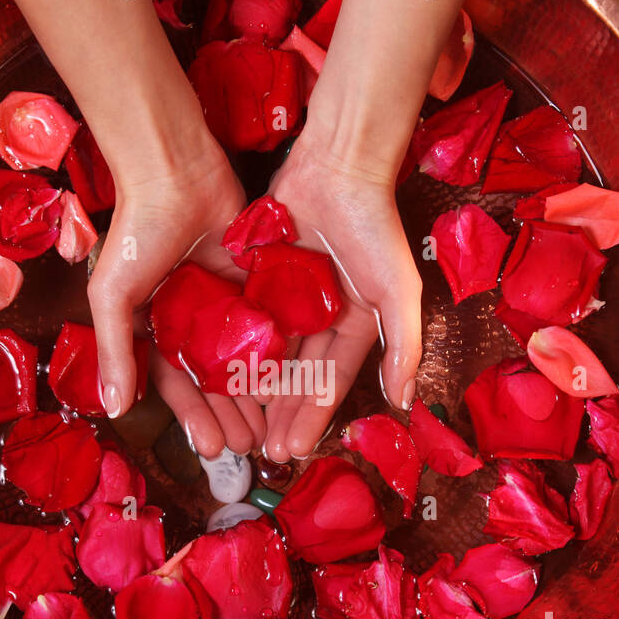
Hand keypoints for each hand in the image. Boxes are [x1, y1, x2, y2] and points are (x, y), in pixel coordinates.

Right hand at [88, 146, 266, 457]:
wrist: (176, 171)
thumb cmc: (137, 233)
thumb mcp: (114, 295)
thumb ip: (114, 351)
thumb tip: (114, 408)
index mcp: (153, 328)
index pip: (176, 385)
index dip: (193, 417)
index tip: (214, 449)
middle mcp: (189, 322)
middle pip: (214, 380)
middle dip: (230, 414)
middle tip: (250, 447)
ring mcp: (222, 303)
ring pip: (244, 360)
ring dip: (256, 393)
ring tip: (273, 426)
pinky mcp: (253, 283)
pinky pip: (267, 326)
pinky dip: (277, 354)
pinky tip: (292, 382)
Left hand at [261, 136, 422, 462]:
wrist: (337, 166)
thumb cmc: (374, 228)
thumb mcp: (398, 292)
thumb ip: (403, 346)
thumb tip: (403, 402)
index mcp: (356, 324)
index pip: (331, 380)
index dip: (313, 417)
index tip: (293, 450)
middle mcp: (322, 316)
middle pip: (297, 376)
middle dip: (282, 414)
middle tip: (261, 452)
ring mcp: (289, 298)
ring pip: (268, 354)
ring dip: (255, 391)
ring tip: (238, 424)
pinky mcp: (260, 278)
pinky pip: (245, 320)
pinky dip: (233, 349)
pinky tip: (216, 379)